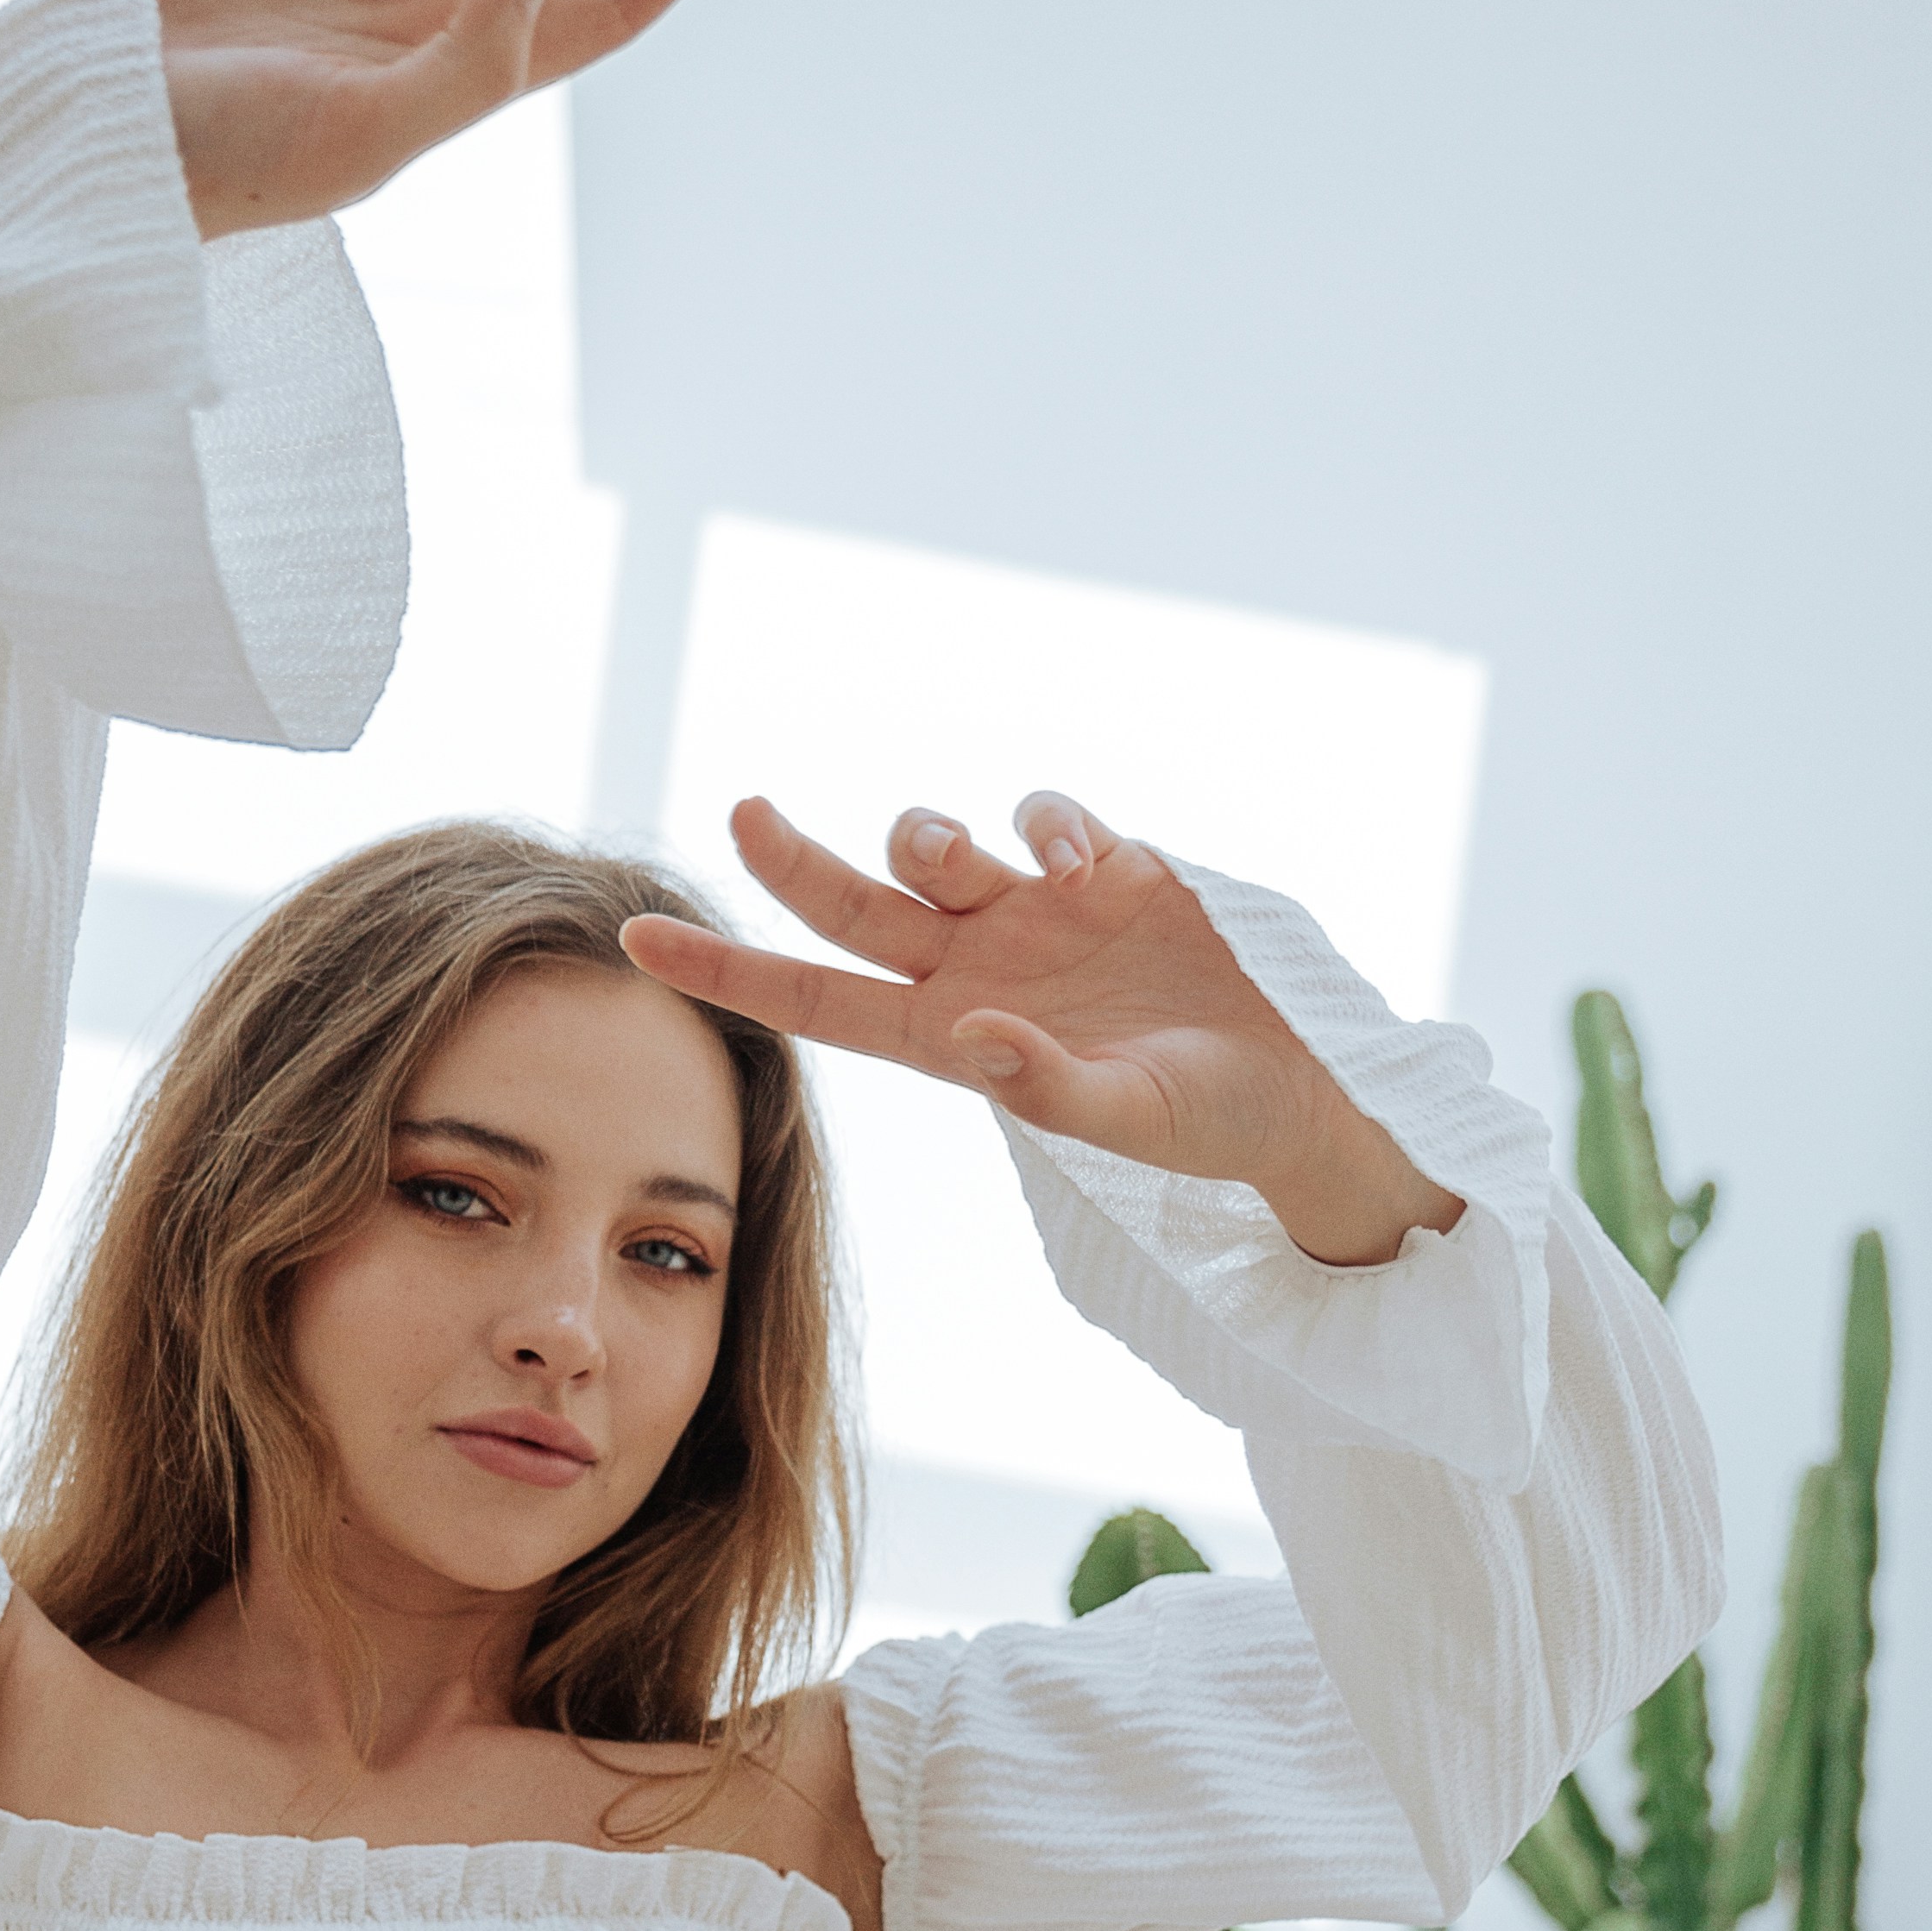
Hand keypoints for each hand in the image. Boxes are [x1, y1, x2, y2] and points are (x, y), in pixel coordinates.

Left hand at [621, 796, 1460, 1266]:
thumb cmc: (1202, 1123)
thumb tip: (970, 1037)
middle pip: (850, 903)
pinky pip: (1046, 816)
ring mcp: (1035, 913)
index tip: (637, 940)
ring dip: (928, 836)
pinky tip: (1085, 863)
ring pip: (935, 846)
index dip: (726, 970)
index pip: (814, 999)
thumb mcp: (1122, 1118)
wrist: (1294, 1088)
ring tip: (974, 862)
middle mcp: (976, 966)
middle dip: (791, 858)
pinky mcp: (1106, 866)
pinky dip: (1051, 823)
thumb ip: (1043, 1085)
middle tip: (741, 807)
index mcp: (952, 1036)